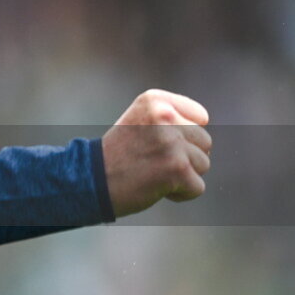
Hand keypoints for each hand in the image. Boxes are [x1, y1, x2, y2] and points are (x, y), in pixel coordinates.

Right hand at [102, 89, 211, 217]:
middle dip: (185, 157)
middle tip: (152, 162)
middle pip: (204, 142)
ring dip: (182, 175)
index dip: (183, 136)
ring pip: (203, 164)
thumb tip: (204, 123)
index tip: (156, 144)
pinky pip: (197, 187)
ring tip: (152, 173)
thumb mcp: (140, 122)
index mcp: (155, 100)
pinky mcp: (177, 168)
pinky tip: (156, 188)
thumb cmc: (117, 156)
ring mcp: (172, 142)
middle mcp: (165, 116)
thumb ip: (171, 118)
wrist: (90, 181)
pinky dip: (180, 194)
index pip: (199, 117)